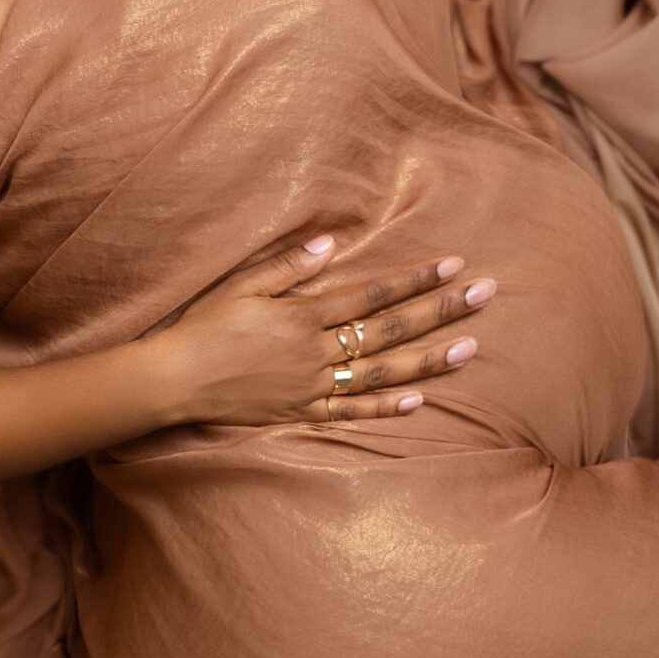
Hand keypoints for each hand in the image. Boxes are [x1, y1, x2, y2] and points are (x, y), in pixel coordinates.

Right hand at [154, 230, 494, 427]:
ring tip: (469, 348)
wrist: (174, 380)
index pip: (371, 294)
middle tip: (484, 295)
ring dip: (428, 360)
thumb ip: (288, 266)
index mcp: (303, 315)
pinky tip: (418, 400)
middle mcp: (315, 352)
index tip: (452, 266)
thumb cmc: (202, 327)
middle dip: (439, 311)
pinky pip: (350, 411)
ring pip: (381, 372)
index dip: (414, 280)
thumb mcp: (240, 285)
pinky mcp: (301, 412)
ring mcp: (312, 385)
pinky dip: (384, 407)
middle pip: (389, 330)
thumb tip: (330, 245)